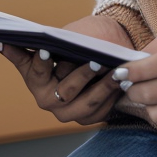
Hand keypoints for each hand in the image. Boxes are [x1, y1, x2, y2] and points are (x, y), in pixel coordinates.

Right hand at [0, 15, 131, 125]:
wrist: (95, 56)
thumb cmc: (73, 43)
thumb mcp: (62, 38)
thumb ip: (53, 41)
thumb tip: (33, 40)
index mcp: (35, 80)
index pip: (37, 72)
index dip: (40, 62)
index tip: (46, 50)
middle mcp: (47, 100)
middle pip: (65, 91)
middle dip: (81, 76)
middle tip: (96, 61)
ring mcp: (67, 112)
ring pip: (87, 102)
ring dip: (103, 87)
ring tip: (115, 71)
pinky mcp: (87, 118)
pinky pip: (102, 109)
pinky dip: (113, 94)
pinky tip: (123, 81)